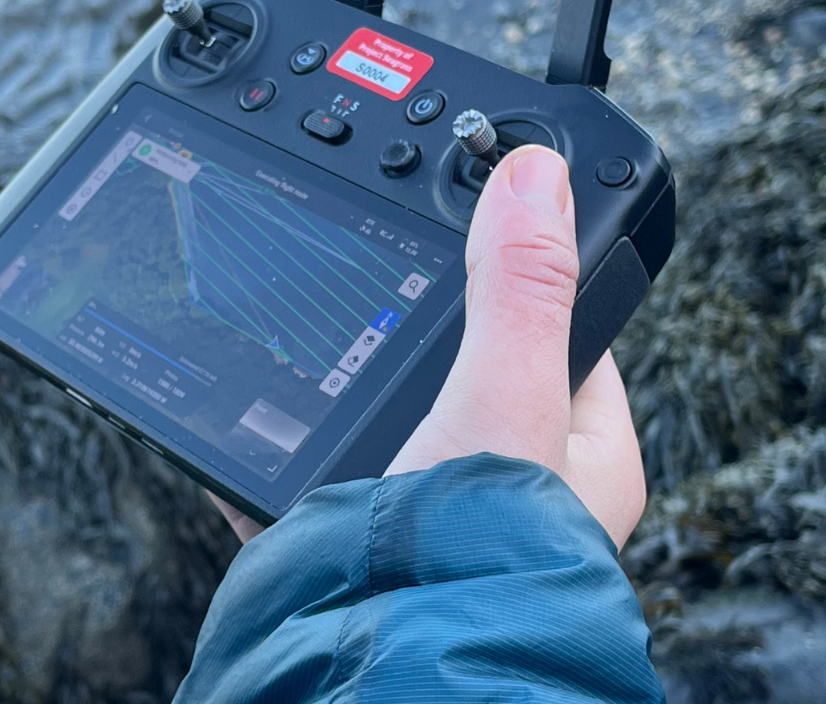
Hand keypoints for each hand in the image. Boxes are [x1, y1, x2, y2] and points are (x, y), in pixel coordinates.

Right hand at [212, 145, 644, 547]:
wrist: (381, 676)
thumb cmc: (475, 559)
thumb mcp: (501, 397)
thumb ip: (517, 286)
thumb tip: (537, 171)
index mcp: (582, 455)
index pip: (561, 328)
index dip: (516, 268)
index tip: (474, 213)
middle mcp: (515, 490)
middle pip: (463, 369)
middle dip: (409, 329)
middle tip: (363, 268)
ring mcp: (434, 519)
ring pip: (385, 421)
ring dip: (341, 389)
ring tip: (301, 338)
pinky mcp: (361, 547)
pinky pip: (316, 476)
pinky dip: (281, 450)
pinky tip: (244, 417)